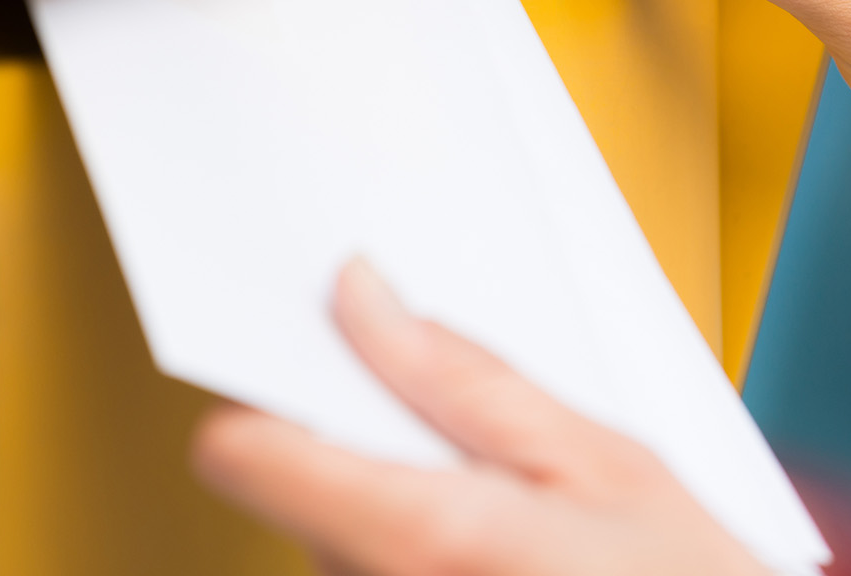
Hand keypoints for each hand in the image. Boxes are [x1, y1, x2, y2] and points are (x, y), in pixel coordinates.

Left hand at [191, 260, 769, 575]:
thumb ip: (467, 377)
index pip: (245, 452)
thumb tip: (364, 300)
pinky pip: (371, 574)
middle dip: (373, 447)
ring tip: (516, 514)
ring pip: (338, 537)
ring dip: (403, 507)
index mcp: (422, 541)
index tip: (315, 353)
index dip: (271, 392)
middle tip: (477, 441)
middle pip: (299, 489)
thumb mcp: (605, 465)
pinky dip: (419, 553)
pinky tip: (504, 555)